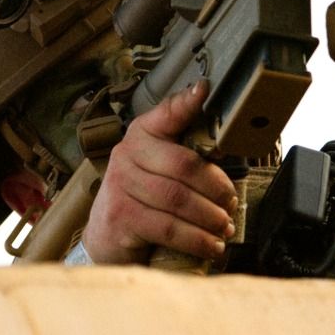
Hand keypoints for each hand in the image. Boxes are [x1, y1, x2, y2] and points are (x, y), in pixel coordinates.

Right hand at [80, 80, 237, 265]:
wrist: (104, 238)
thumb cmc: (141, 200)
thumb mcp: (158, 170)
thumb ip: (185, 154)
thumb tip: (224, 147)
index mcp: (141, 135)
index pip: (167, 114)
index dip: (186, 102)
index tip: (205, 89)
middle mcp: (127, 154)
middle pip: (183, 165)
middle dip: (215, 187)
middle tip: (230, 202)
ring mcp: (121, 186)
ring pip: (178, 198)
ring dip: (210, 216)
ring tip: (224, 227)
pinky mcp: (121, 217)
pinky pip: (169, 227)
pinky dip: (197, 239)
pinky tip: (211, 245)